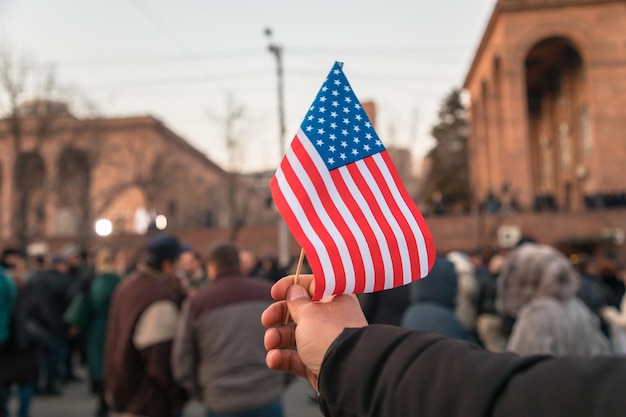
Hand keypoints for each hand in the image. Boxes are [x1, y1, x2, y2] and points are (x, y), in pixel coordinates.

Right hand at [261, 274, 367, 391]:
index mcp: (334, 300)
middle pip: (298, 311)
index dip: (291, 287)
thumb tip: (294, 290)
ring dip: (277, 338)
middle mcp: (330, 320)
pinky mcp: (316, 363)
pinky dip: (282, 358)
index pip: (311, 286)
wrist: (347, 374)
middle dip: (278, 315)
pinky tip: (274, 359)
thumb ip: (296, 302)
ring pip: (294, 335)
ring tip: (270, 343)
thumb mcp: (309, 313)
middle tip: (266, 320)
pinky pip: (295, 358)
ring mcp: (323, 343)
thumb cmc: (330, 336)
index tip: (274, 293)